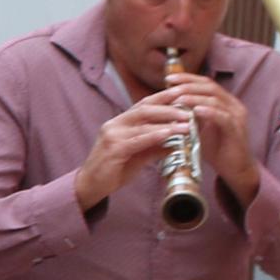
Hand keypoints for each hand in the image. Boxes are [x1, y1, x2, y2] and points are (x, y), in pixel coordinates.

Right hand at [70, 95, 198, 211]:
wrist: (90, 186)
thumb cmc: (113, 171)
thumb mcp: (138, 157)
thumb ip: (154, 148)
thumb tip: (175, 145)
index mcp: (120, 122)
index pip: (144, 104)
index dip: (163, 97)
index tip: (182, 92)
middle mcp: (115, 124)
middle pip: (145, 108)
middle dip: (169, 108)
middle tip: (189, 110)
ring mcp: (112, 136)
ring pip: (143, 123)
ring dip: (167, 123)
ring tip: (187, 124)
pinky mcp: (113, 149)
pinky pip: (137, 140)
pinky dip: (154, 136)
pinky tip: (169, 134)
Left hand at [166, 72, 257, 200]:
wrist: (235, 169)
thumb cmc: (215, 149)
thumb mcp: (199, 128)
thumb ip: (188, 116)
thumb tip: (167, 106)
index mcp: (225, 102)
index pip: (205, 83)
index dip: (187, 78)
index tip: (168, 78)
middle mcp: (233, 105)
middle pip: (210, 87)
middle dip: (188, 85)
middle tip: (170, 85)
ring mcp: (237, 116)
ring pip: (215, 100)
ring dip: (194, 98)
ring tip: (177, 98)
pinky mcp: (237, 130)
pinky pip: (223, 117)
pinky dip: (208, 112)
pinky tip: (195, 111)